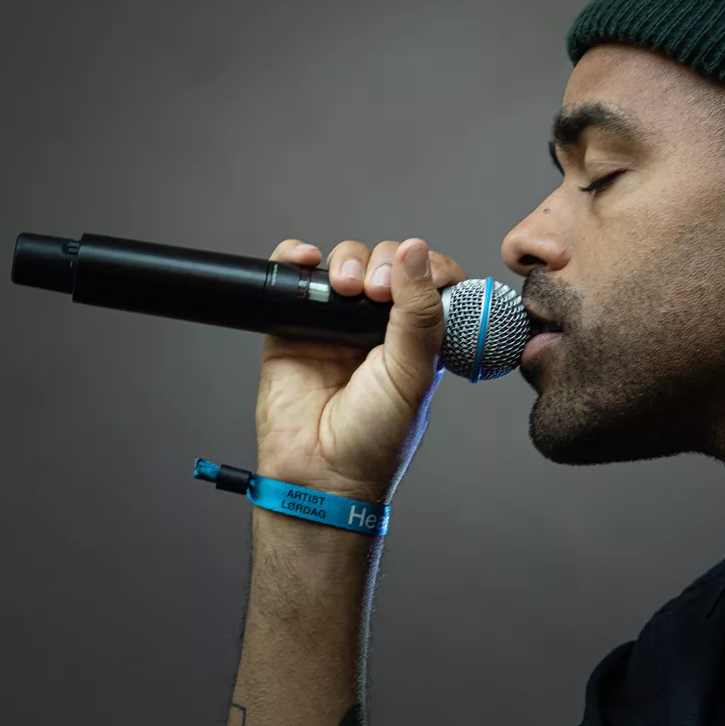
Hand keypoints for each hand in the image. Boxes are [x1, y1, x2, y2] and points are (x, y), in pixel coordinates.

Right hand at [254, 237, 466, 506]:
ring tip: (344, 287)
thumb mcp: (413, 373)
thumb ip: (419, 313)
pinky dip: (295, 257)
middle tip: (376, 291)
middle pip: (386, 262)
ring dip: (345, 260)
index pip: (432, 279)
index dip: (428, 266)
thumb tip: (418, 252)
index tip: (422, 272)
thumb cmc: (375, 437)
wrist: (319, 473)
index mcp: (420, 335)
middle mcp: (379, 324)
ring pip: (344, 262)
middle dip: (383, 264)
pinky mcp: (293, 324)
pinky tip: (306, 262)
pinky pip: (293, 274)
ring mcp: (335, 322)